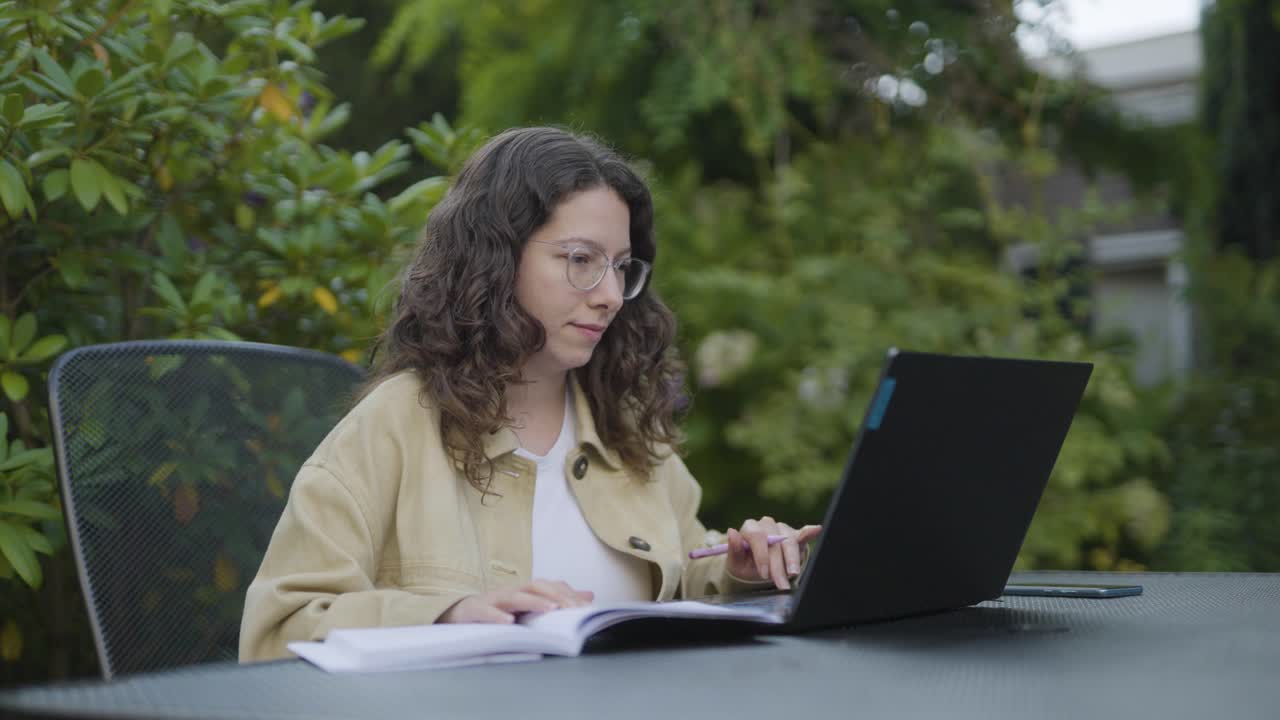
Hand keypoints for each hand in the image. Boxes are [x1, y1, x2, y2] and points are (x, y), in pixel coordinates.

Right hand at [438, 579, 594, 623]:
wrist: (458, 614)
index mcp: (523, 591)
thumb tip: (589, 596)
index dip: (566, 593)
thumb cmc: (497, 611)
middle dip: (555, 595)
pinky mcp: (475, 611)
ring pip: (515, 597)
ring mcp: (492, 600)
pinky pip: (487, 612)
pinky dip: (498, 616)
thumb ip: (557, 601)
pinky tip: (509, 622)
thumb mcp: (527, 607)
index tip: (584, 606)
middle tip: (572, 607)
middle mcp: (510, 592)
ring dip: (534, 602)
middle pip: (535, 586)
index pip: (549, 586)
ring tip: (550, 609)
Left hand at [726, 518, 821, 590]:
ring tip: (793, 574)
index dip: (762, 555)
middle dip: (778, 565)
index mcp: (750, 528)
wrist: (754, 570)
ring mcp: (782, 529)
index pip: (757, 536)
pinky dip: (808, 532)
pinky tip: (815, 529)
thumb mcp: (735, 562)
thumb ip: (734, 549)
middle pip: (775, 541)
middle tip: (780, 584)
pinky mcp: (794, 536)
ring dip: (792, 559)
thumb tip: (731, 532)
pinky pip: (802, 533)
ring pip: (789, 541)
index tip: (764, 574)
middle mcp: (766, 525)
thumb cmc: (744, 566)